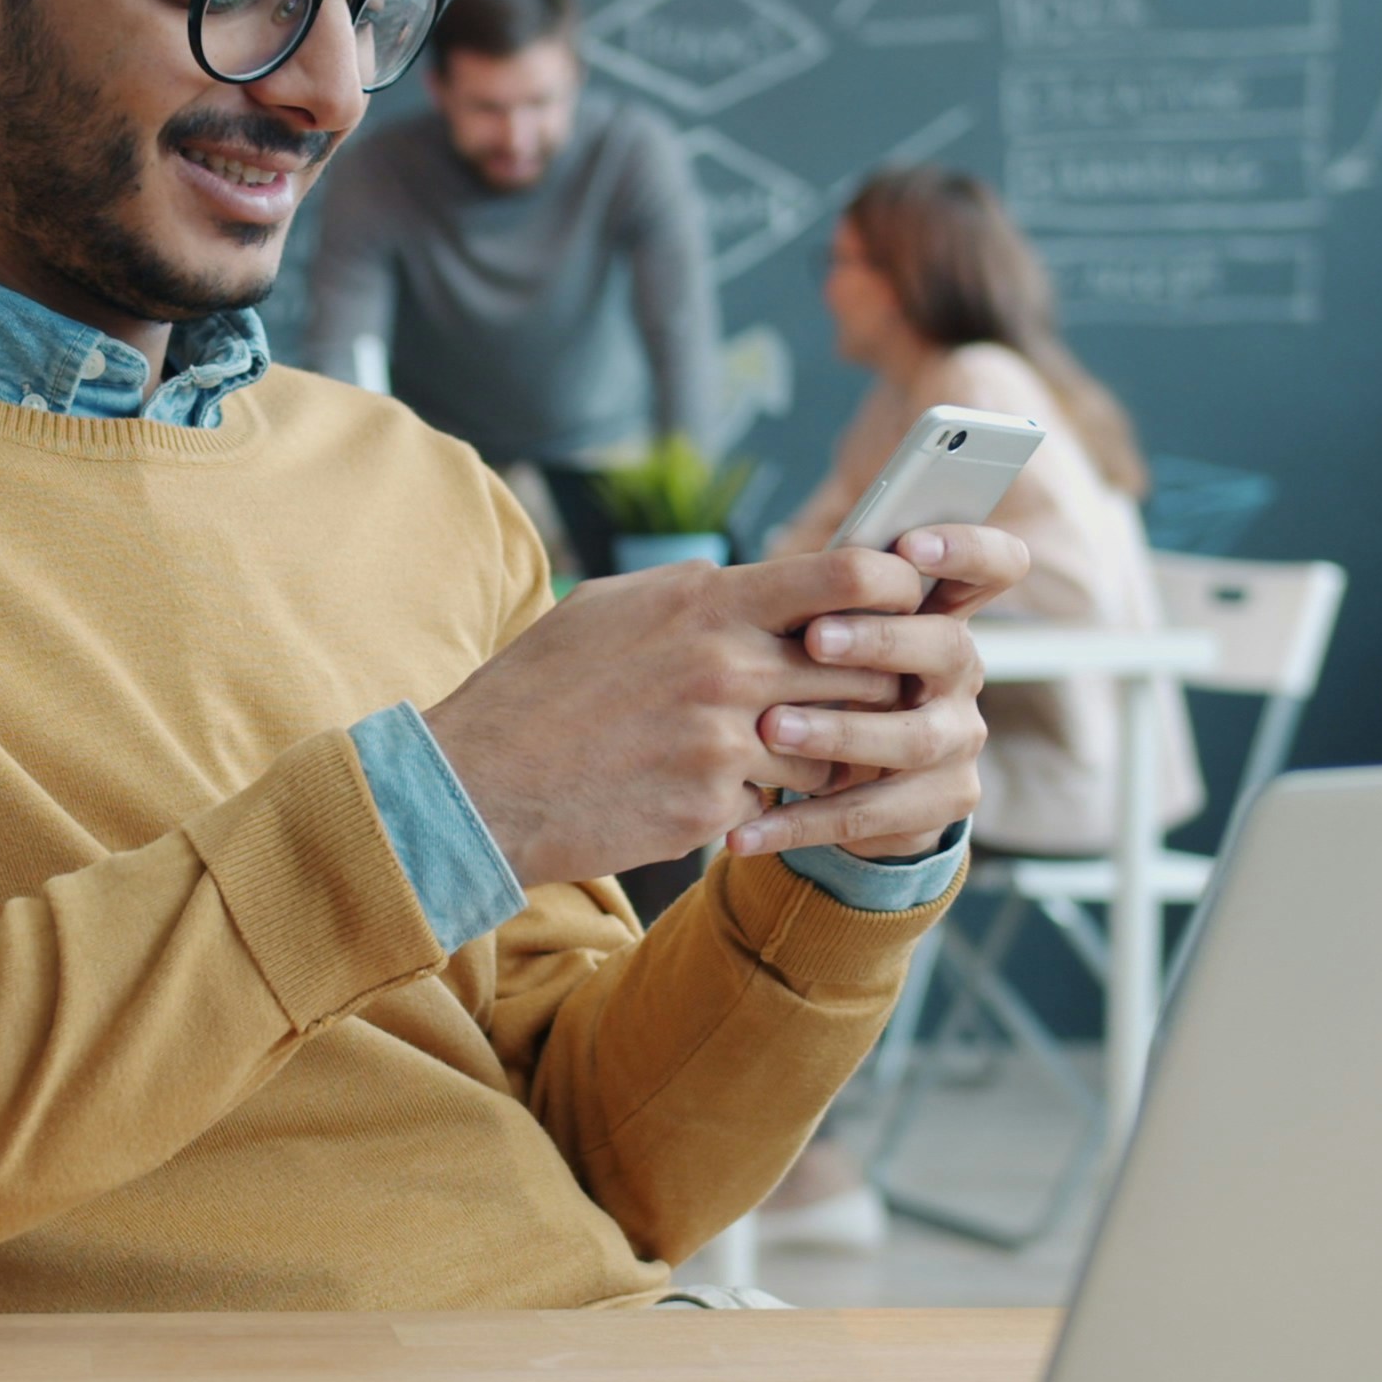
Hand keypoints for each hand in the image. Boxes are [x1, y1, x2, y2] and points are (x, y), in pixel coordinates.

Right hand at [423, 549, 933, 888]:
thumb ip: (692, 591)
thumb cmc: (539, 690)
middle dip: (872, 683)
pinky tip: (715, 791)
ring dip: (823, 750)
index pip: (850, 577)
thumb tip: (749, 580)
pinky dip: (764, 797)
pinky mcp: (715, 804)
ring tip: (775, 749)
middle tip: (860, 695)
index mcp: (706, 600)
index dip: (897, 589)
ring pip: (836, 743)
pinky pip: (782, 798)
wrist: (480, 783)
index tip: (901, 606)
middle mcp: (726, 663)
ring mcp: (724, 738)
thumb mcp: (611, 608)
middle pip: (865, 666)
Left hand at [729, 524, 1030, 860]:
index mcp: (941, 617)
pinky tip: (744, 832)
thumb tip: (795, 565)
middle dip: (882, 640)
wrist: (855, 788)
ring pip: (912, 738)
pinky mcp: (940, 803)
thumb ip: (829, 601)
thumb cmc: (829, 685)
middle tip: (815, 639)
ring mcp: (958, 741)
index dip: (967, 549)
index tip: (912, 544)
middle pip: (946, 647)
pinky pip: (870, 813)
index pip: (992, 568)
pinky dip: (800, 822)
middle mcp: (961, 675)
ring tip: (772, 728)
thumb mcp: (831, 640)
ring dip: (839, 732)